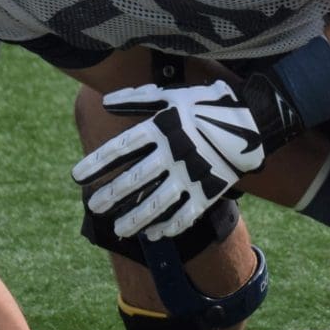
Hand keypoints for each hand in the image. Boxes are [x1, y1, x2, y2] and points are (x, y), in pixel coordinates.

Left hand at [74, 81, 269, 239]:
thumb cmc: (206, 104)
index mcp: (162, 127)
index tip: (77, 177)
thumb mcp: (172, 95)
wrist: (253, 119)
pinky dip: (169, 226)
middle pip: (135, 179)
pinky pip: (186, 214)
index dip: (96, 163)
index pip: (121, 149)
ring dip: (135, 219)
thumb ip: (138, 100)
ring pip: (157, 203)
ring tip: (118, 230)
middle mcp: (174, 152)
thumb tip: (105, 101)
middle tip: (94, 207)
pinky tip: (153, 235)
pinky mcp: (210, 190)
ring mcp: (192, 173)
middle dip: (111, 195)